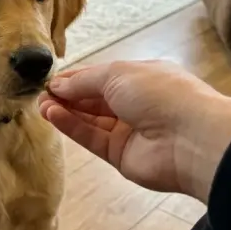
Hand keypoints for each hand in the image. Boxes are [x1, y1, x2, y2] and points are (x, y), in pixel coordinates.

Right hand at [38, 60, 230, 202]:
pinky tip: (53, 116)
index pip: (102, 77)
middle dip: (67, 95)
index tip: (51, 79)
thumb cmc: (159, 93)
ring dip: (66, 111)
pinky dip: (72, 127)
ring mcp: (128, 131)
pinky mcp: (120, 156)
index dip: (77, 78)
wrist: (190, 137)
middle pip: (94, 99)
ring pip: (90, 120)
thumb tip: (57, 85)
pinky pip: (92, 138)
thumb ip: (84, 81)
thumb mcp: (118, 74)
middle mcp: (135, 104)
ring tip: (41, 105)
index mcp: (141, 78)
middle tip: (40, 93)